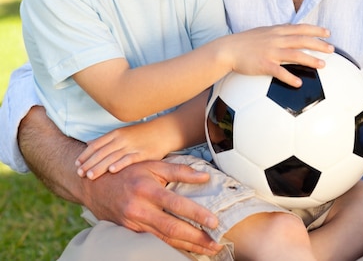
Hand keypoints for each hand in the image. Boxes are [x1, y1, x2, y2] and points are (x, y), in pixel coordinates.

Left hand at [76, 120, 168, 179]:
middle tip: (78, 173)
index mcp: (115, 133)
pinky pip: (129, 159)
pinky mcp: (143, 153)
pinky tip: (112, 171)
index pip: (96, 144)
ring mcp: (132, 145)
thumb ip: (105, 139)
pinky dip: (120, 164)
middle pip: (102, 151)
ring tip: (90, 176)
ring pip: (112, 156)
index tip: (76, 164)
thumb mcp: (122, 132)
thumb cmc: (141, 134)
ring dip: (100, 166)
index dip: (85, 154)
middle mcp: (121, 139)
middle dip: (89, 163)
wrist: (163, 131)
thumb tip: (87, 143)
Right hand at [81, 159, 222, 255]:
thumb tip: (205, 177)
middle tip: (216, 244)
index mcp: (146, 189)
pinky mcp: (130, 234)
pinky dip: (172, 248)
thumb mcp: (152, 164)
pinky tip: (186, 250)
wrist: (94, 186)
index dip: (196, 214)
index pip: (176, 204)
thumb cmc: (127, 172)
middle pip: (171, 229)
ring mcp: (133, 225)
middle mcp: (139, 209)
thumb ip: (179, 170)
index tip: (214, 222)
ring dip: (188, 247)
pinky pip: (154, 243)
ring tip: (207, 250)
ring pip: (164, 240)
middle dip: (196, 239)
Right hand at [226, 23, 332, 86]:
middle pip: (301, 40)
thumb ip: (277, 32)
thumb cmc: (245, 42)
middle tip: (332, 49)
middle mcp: (275, 39)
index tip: (328, 32)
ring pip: (294, 55)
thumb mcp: (263, 32)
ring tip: (323, 65)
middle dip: (319, 44)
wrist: (228, 49)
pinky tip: (299, 83)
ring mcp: (270, 52)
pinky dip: (289, 77)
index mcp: (276, 31)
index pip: (300, 28)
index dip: (315, 30)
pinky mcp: (263, 64)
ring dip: (310, 60)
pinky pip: (279, 72)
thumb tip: (290, 32)